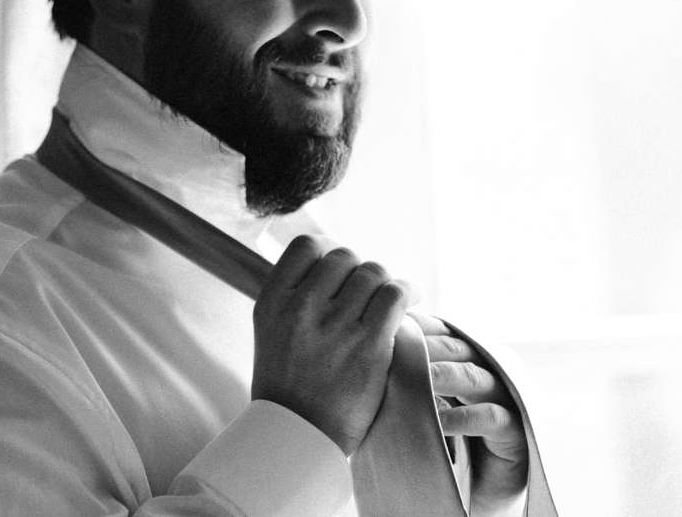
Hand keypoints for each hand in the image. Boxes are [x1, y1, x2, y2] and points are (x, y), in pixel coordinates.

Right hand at [251, 236, 410, 455]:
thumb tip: (326, 261)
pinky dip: (407, 292)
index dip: (327, 251)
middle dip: (358, 270)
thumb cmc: (288, 386)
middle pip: (343, 257)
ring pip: (372, 272)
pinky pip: (395, 294)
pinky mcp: (368, 344)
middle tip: (366, 291)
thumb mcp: (272, 332)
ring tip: (390, 296)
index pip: (306, 246)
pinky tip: (409, 300)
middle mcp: (300, 308)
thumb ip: (292, 297)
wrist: (299, 437)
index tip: (338, 269)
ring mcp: (334, 326)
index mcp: (272, 302)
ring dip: (384, 282)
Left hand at [411, 312, 528, 512]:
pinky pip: (490, 416)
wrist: (470, 495)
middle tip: (400, 345)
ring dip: (445, 374)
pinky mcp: (514, 431)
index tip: (392, 324)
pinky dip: (464, 417)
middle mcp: (484, 374)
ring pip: (473, 376)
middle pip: (456, 349)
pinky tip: (442, 421)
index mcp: (461, 362)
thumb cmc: (439, 446)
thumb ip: (402, 384)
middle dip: (428, 346)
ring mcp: (502, 400)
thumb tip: (365, 360)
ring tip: (420, 377)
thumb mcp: (417, 409)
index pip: (440, 334)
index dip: (419, 327)